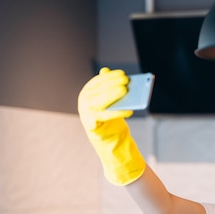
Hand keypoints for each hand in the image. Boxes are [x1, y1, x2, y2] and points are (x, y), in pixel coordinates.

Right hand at [77, 68, 144, 184]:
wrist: (107, 139)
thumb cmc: (111, 117)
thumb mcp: (112, 102)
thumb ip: (113, 89)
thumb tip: (119, 76)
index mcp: (88, 92)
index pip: (99, 81)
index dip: (111, 77)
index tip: (123, 74)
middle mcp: (84, 100)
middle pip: (100, 90)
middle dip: (113, 85)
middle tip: (126, 82)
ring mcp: (85, 112)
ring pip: (101, 101)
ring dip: (114, 95)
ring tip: (127, 92)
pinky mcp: (90, 124)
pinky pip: (106, 117)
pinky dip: (118, 113)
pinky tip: (130, 111)